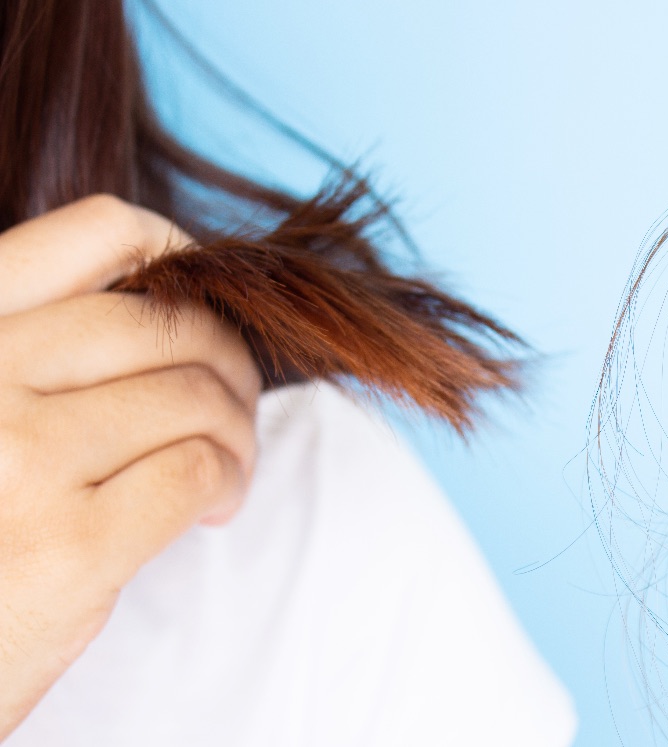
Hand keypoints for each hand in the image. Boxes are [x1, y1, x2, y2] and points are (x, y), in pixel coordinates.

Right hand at [0, 196, 259, 736]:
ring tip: (226, 467)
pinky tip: (213, 507)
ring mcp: (18, 458)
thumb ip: (40, 352)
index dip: (181, 254)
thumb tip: (171, 307)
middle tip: (234, 409)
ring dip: (237, 430)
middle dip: (229, 361)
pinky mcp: (69, 544)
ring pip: (195, 396)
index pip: (98, 232)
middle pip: (167, 322)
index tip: (210, 299)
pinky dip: (227, 482)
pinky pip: (196, 470)